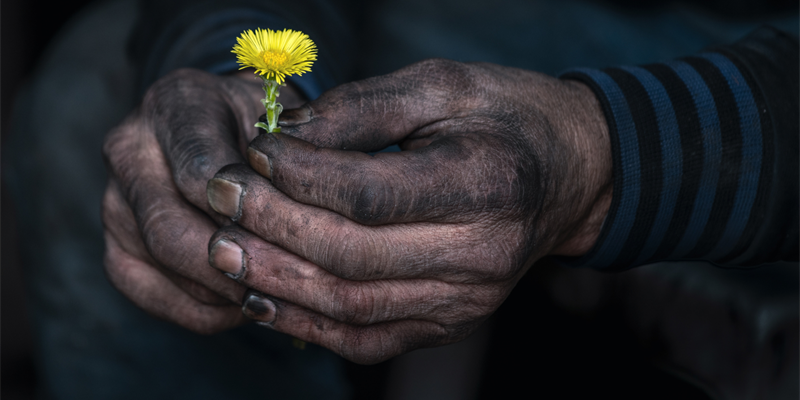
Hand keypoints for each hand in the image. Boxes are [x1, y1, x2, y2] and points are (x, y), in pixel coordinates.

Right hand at [101, 68, 304, 332]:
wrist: (227, 129)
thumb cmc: (266, 126)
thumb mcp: (291, 117)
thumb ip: (299, 148)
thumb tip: (314, 200)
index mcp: (175, 104)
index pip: (200, 173)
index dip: (248, 214)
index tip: (296, 237)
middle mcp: (131, 151)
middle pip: (173, 231)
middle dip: (240, 265)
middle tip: (297, 286)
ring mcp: (115, 204)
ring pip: (168, 270)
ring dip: (230, 292)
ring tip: (286, 296)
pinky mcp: (117, 251)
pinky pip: (161, 300)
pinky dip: (212, 311)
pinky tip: (254, 303)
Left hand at [205, 59, 612, 360]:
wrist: (571, 173)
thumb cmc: (507, 117)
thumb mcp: (443, 85)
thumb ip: (362, 108)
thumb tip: (284, 140)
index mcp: (485, 184)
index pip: (368, 195)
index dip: (299, 176)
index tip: (255, 150)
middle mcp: (481, 254)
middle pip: (351, 256)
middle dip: (274, 229)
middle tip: (220, 201)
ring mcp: (467, 300)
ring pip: (351, 305)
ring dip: (278, 282)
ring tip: (222, 253)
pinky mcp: (450, 323)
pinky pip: (367, 338)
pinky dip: (308, 324)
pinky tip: (263, 298)